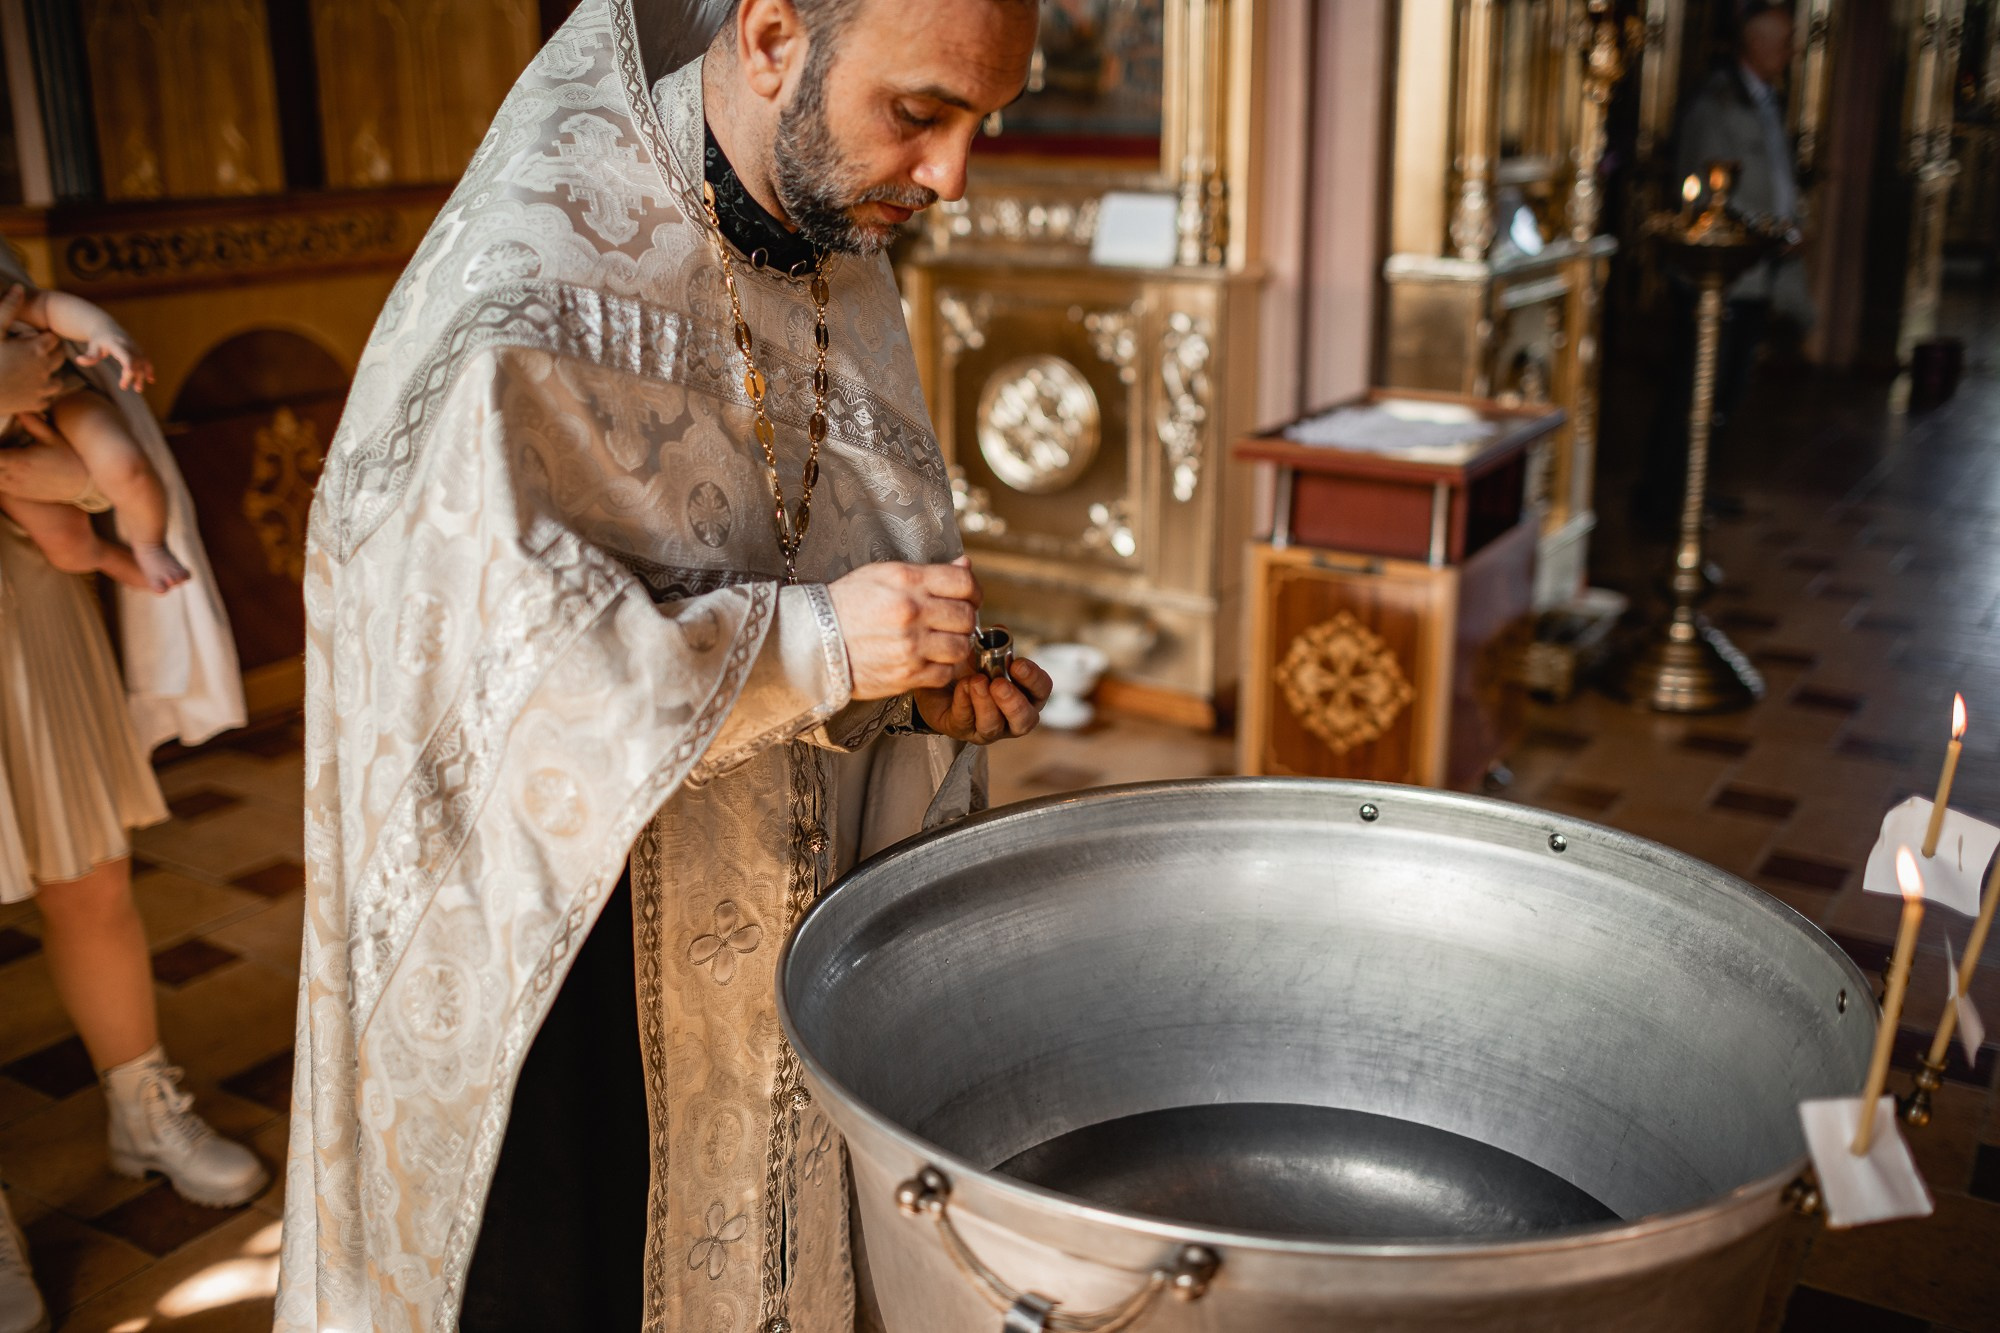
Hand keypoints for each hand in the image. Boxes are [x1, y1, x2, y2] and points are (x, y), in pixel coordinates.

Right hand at [0, 286, 62, 416]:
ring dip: (47, 372)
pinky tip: (26, 386)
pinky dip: (41, 392)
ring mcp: (43, 389)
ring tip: (28, 369)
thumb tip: (20, 288)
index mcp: (37, 349)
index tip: (29, 336)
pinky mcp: (37, 404)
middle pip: (59, 356)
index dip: (43, 336)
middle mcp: (46, 369)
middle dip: (48, 351)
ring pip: (57, 378)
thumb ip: (8, 309)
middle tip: (29, 350)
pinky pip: (48, 397)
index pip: (54, 338)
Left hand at [0, 413, 88, 501]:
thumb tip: (18, 408)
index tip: (0, 440)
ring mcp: (13, 487)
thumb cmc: (66, 457)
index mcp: (18, 460)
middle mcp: (12, 476)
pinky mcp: (16, 493)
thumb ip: (31, 421)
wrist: (79, 484)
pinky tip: (8, 467)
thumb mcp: (51, 436)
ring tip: (6, 456)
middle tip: (4, 447)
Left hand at [75, 325, 152, 391]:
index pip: (127, 359)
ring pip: (143, 363)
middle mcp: (129, 345)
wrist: (106, 327)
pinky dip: (149, 370)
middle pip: (136, 363)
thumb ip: (89, 355)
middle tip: (123, 387)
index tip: (124, 385)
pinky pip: (147, 361)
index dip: (129, 371)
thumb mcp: (93, 346)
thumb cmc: (98, 339)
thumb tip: (79, 360)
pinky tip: (151, 380)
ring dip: (142, 376)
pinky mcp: (139, 350)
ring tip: (138, 390)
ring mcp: (136, 347)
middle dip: (133, 377)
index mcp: (118, 344)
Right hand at [828, 557, 980, 699]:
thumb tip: (965, 567)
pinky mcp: (906, 675)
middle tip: (953, 622)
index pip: (963, 583)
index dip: (973, 591)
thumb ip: (926, 572)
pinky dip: (944, 668)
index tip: (968, 598)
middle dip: (965, 619)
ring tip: (942, 642)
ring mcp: (910, 646)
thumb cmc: (845, 605)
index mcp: (907, 581)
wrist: (810, 641)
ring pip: (961, 647)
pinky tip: (930, 660)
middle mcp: (912, 612)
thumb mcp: (882, 575)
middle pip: (966, 617)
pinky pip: (945, 673)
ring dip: (957, 645)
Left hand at [915, 657, 1051, 743]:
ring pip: (994, 726)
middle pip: (1025, 720)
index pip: (1041, 691)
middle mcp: (1011, 717)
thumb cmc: (967, 670)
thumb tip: (1002, 630)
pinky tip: (962, 686)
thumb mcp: (981, 654)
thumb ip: (993, 644)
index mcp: (1024, 695)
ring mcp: (987, 729)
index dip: (1034, 679)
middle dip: (1014, 702)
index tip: (1017, 664)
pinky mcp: (962, 731)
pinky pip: (965, 721)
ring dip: (986, 703)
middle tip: (999, 684)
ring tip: (976, 682)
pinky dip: (964, 702)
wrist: (935, 682)